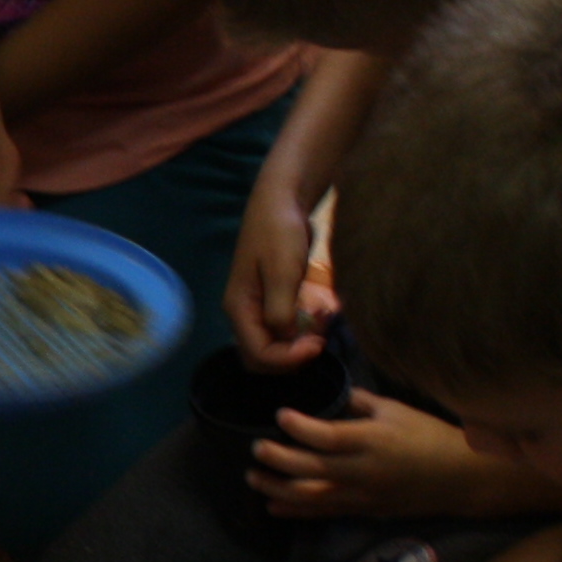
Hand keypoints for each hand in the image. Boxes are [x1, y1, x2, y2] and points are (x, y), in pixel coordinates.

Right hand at [222, 188, 334, 367]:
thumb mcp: (282, 271)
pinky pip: (283, 331)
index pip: (258, 354)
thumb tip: (287, 340)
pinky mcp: (272, 301)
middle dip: (290, 359)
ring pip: (272, 347)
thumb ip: (281, 311)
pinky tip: (319, 316)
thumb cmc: (279, 233)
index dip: (288, 358)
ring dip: (297, 347)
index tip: (318, 344)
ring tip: (321, 326)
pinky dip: (301, 332)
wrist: (281, 202)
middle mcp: (244, 313)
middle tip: (319, 341)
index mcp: (239, 307)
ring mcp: (257, 308)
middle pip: (260, 358)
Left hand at [250, 390, 525, 522]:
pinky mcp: (364, 511)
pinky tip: (274, 505)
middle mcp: (363, 470)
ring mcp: (362, 495)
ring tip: (253, 477)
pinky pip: (324, 513)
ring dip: (277, 488)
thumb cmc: (431, 437)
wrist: (462, 479)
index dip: (299, 427)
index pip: (327, 436)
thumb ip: (361, 403)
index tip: (280, 414)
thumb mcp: (398, 410)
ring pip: (311, 496)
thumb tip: (332, 396)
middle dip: (277, 459)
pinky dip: (296, 510)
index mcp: (373, 440)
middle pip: (310, 468)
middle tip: (256, 448)